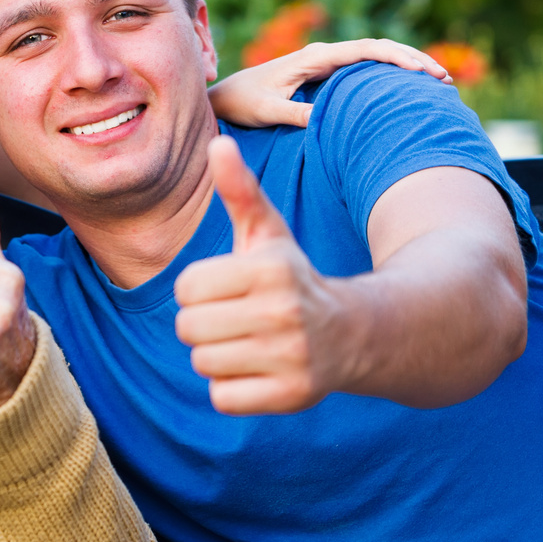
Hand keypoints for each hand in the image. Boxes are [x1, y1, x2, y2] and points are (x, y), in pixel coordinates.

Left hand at [174, 137, 347, 413]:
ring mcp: (292, 357)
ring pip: (203, 364)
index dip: (199, 289)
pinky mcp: (293, 395)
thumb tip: (216, 142)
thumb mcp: (269, 231)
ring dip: (217, 356)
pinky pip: (222, 398)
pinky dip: (232, 389)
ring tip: (250, 343)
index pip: (185, 287)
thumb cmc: (292, 277)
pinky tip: (259, 370)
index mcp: (270, 269)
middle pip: (188, 328)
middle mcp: (284, 312)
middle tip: (237, 319)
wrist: (357, 332)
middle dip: (204, 324)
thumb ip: (239, 190)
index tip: (230, 289)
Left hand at [209, 39, 449, 128]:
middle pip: (378, 48)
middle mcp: (323, 54)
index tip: (424, 72)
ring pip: (374, 57)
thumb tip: (327, 120)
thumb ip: (295, 114)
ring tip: (437, 83)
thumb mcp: (267, 111)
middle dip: (413, 60)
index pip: (366, 49)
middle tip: (444, 79)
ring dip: (405, 66)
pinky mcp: (324, 74)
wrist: (224, 97)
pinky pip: (363, 69)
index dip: (398, 57)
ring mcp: (325, 63)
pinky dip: (388, 75)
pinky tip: (407, 91)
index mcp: (314, 57)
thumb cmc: (243, 103)